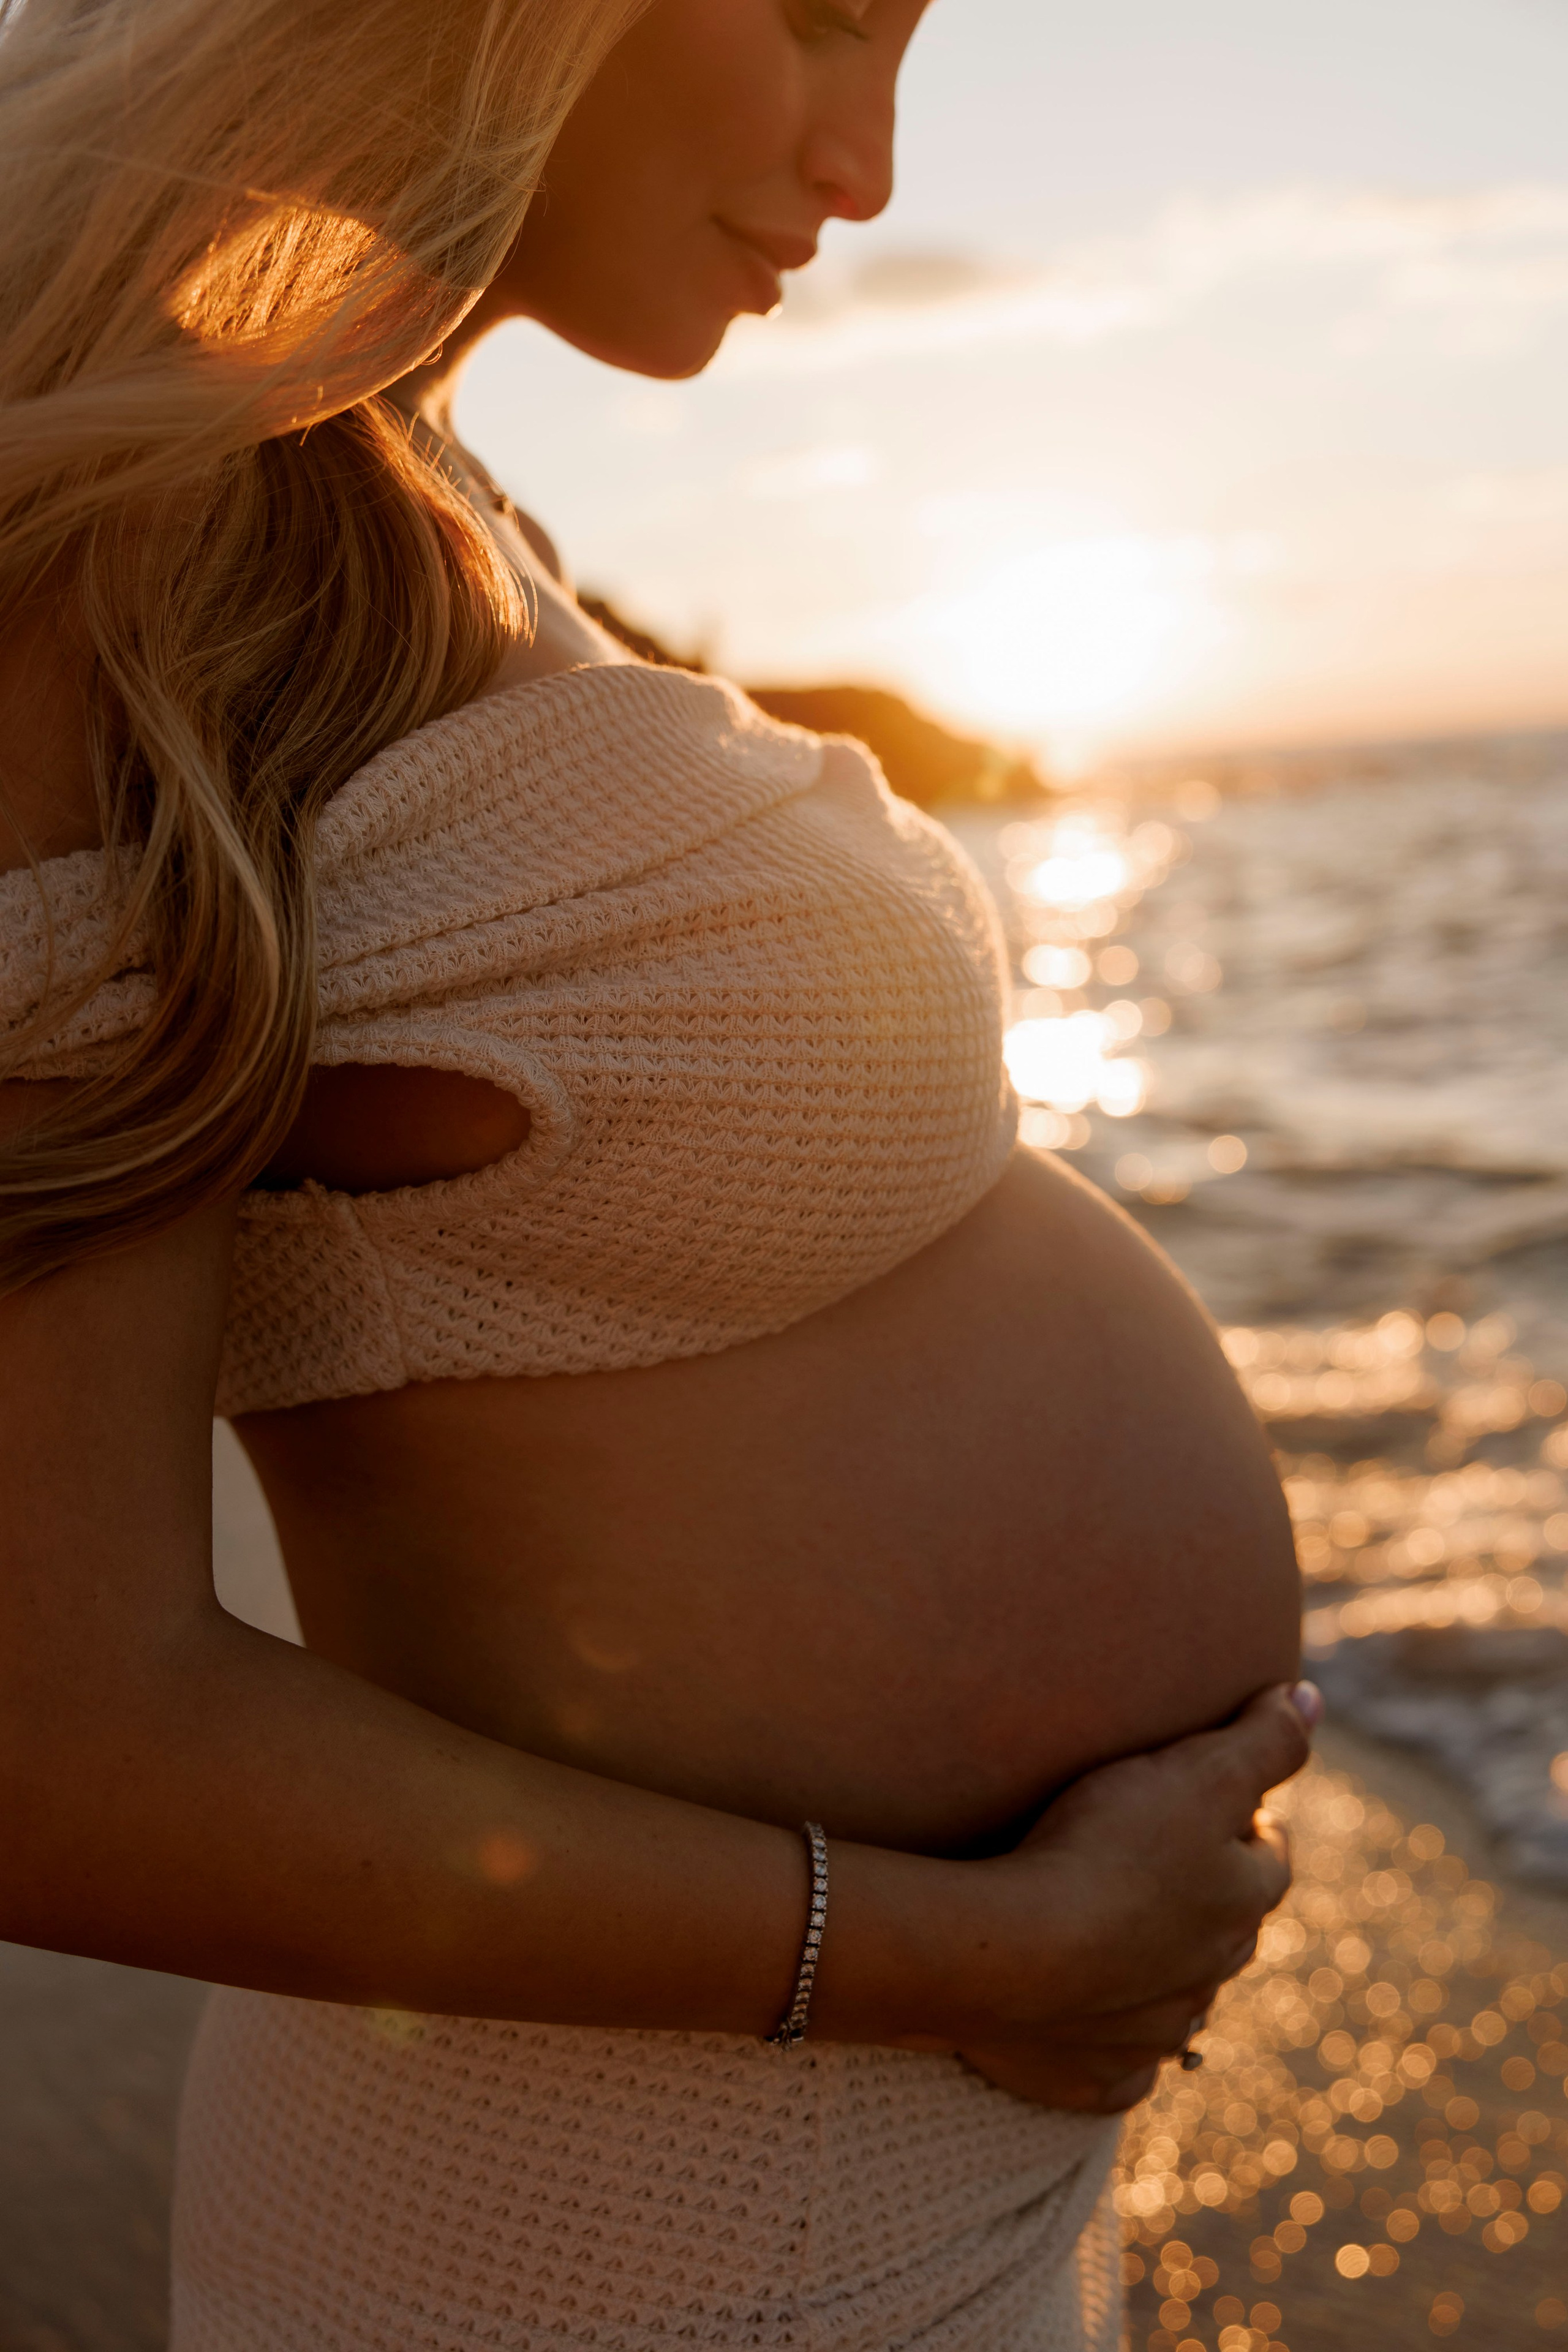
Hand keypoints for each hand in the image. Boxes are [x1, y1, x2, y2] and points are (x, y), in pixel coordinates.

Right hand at [948, 1681, 1316, 2110]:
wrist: (1013, 1955)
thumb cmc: (1105, 1848)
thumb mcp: (1194, 1771)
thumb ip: (1263, 1739)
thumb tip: (1314, 1700)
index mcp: (1241, 1900)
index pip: (1268, 1856)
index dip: (1250, 1823)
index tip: (1231, 1804)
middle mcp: (1211, 1974)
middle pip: (1226, 1929)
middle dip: (1209, 1897)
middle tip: (1168, 1861)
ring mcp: (1154, 2032)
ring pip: (1178, 1999)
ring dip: (1161, 1969)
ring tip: (1119, 1932)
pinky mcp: (1096, 2077)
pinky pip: (1121, 2065)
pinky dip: (1112, 2042)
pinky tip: (1087, 2021)